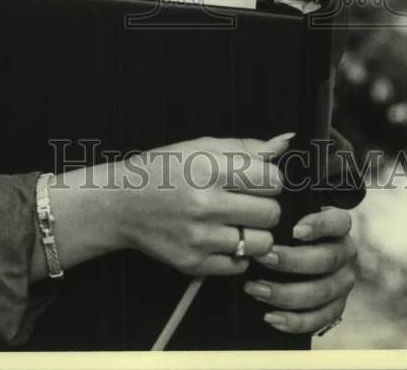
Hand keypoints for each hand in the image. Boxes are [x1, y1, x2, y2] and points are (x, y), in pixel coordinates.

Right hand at [110, 133, 292, 276]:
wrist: (121, 204)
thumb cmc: (163, 170)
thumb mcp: (199, 147)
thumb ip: (244, 147)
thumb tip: (285, 142)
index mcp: (207, 170)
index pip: (271, 180)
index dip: (270, 179)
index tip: (256, 180)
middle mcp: (203, 205)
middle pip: (271, 213)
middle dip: (265, 206)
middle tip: (245, 202)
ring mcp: (198, 238)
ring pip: (261, 244)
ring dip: (255, 233)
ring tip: (236, 222)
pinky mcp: (192, 263)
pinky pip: (240, 265)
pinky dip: (236, 253)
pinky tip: (220, 238)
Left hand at [244, 206, 356, 334]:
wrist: (315, 250)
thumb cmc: (298, 227)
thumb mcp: (299, 214)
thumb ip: (288, 215)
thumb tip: (263, 223)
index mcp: (340, 227)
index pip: (336, 222)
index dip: (318, 226)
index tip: (294, 231)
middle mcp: (347, 254)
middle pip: (325, 260)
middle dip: (291, 261)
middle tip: (262, 258)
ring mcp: (344, 283)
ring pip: (320, 293)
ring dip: (285, 294)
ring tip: (256, 290)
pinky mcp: (337, 307)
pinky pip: (318, 319)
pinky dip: (294, 321)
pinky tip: (271, 317)